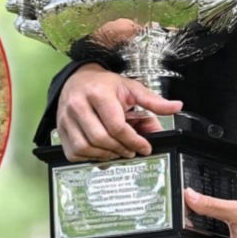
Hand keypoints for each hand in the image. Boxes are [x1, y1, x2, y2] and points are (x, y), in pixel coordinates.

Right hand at [56, 63, 181, 161]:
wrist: (78, 80)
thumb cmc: (105, 85)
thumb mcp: (131, 88)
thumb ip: (153, 101)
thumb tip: (176, 107)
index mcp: (98, 93)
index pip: (116, 125)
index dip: (133, 140)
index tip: (145, 147)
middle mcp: (78, 105)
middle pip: (101, 138)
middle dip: (121, 149)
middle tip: (132, 151)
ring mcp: (65, 119)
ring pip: (86, 148)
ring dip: (106, 155)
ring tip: (119, 151)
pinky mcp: (60, 131)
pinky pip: (74, 153)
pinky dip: (90, 157)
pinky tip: (102, 152)